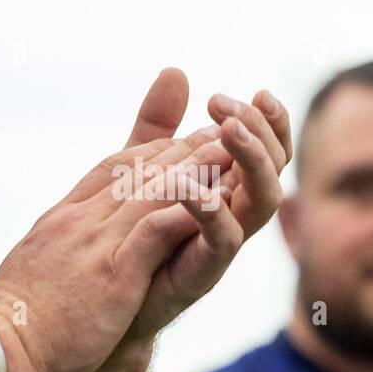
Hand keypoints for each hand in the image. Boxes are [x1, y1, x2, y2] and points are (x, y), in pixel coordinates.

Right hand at [0, 122, 232, 371]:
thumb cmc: (13, 322)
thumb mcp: (35, 265)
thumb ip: (56, 243)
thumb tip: (65, 242)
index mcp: (62, 219)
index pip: (111, 170)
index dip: (151, 152)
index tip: (181, 142)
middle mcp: (79, 220)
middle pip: (136, 170)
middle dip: (181, 149)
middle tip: (221, 132)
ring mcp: (95, 244)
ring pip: (149, 191)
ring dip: (193, 167)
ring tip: (229, 151)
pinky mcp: (113, 274)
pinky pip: (153, 232)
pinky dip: (183, 210)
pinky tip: (211, 199)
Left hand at [114, 68, 292, 344]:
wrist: (99, 300)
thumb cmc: (126, 233)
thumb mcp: (139, 166)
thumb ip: (158, 125)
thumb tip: (177, 71)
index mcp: (225, 187)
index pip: (266, 148)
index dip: (269, 119)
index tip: (254, 90)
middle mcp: (232, 213)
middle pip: (273, 169)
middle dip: (262, 132)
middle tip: (230, 106)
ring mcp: (220, 243)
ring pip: (260, 200)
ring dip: (250, 161)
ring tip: (229, 130)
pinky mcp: (199, 270)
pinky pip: (221, 240)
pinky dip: (212, 210)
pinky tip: (195, 186)